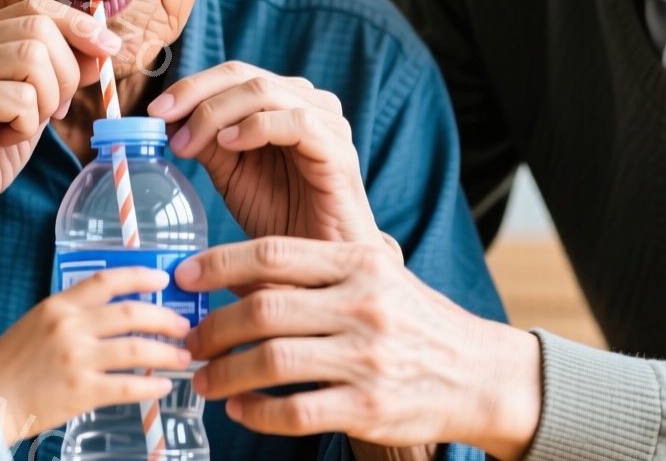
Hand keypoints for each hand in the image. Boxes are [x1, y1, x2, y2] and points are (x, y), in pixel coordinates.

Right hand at [0, 0, 120, 244]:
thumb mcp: (30, 106)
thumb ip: (57, 74)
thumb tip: (103, 46)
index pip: (37, 7)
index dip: (79, 25)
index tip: (110, 49)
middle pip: (40, 27)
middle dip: (66, 73)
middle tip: (51, 113)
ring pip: (34, 57)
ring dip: (45, 101)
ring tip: (21, 128)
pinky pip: (20, 99)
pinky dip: (25, 126)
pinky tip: (1, 141)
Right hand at [0, 267, 192, 445]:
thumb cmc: (8, 365)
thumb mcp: (35, 324)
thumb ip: (69, 315)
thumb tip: (111, 315)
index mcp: (58, 306)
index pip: (107, 280)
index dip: (140, 276)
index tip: (162, 278)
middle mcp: (70, 327)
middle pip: (132, 313)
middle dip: (165, 317)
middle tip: (183, 325)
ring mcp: (77, 359)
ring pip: (137, 349)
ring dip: (166, 352)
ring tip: (183, 357)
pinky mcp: (82, 392)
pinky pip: (128, 386)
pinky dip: (152, 385)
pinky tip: (163, 385)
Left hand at [149, 61, 374, 241]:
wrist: (316, 265)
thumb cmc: (278, 217)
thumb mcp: (231, 173)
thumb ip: (206, 140)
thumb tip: (165, 116)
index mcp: (283, 101)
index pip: (232, 73)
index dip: (190, 85)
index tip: (154, 111)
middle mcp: (309, 102)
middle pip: (244, 75)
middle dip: (196, 94)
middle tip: (162, 119)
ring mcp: (328, 123)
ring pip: (265, 91)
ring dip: (216, 112)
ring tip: (189, 143)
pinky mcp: (339, 151)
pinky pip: (298, 121)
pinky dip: (257, 126)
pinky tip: (229, 144)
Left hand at [174, 236, 541, 459]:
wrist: (481, 375)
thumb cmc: (415, 322)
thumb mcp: (375, 278)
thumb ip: (315, 275)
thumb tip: (237, 278)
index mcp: (358, 263)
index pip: (271, 254)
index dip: (218, 263)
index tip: (184, 277)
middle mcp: (362, 305)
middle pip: (263, 309)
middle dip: (214, 328)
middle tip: (189, 341)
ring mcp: (367, 358)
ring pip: (272, 361)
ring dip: (227, 373)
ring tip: (206, 379)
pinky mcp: (370, 407)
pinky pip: (296, 411)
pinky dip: (258, 412)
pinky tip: (242, 409)